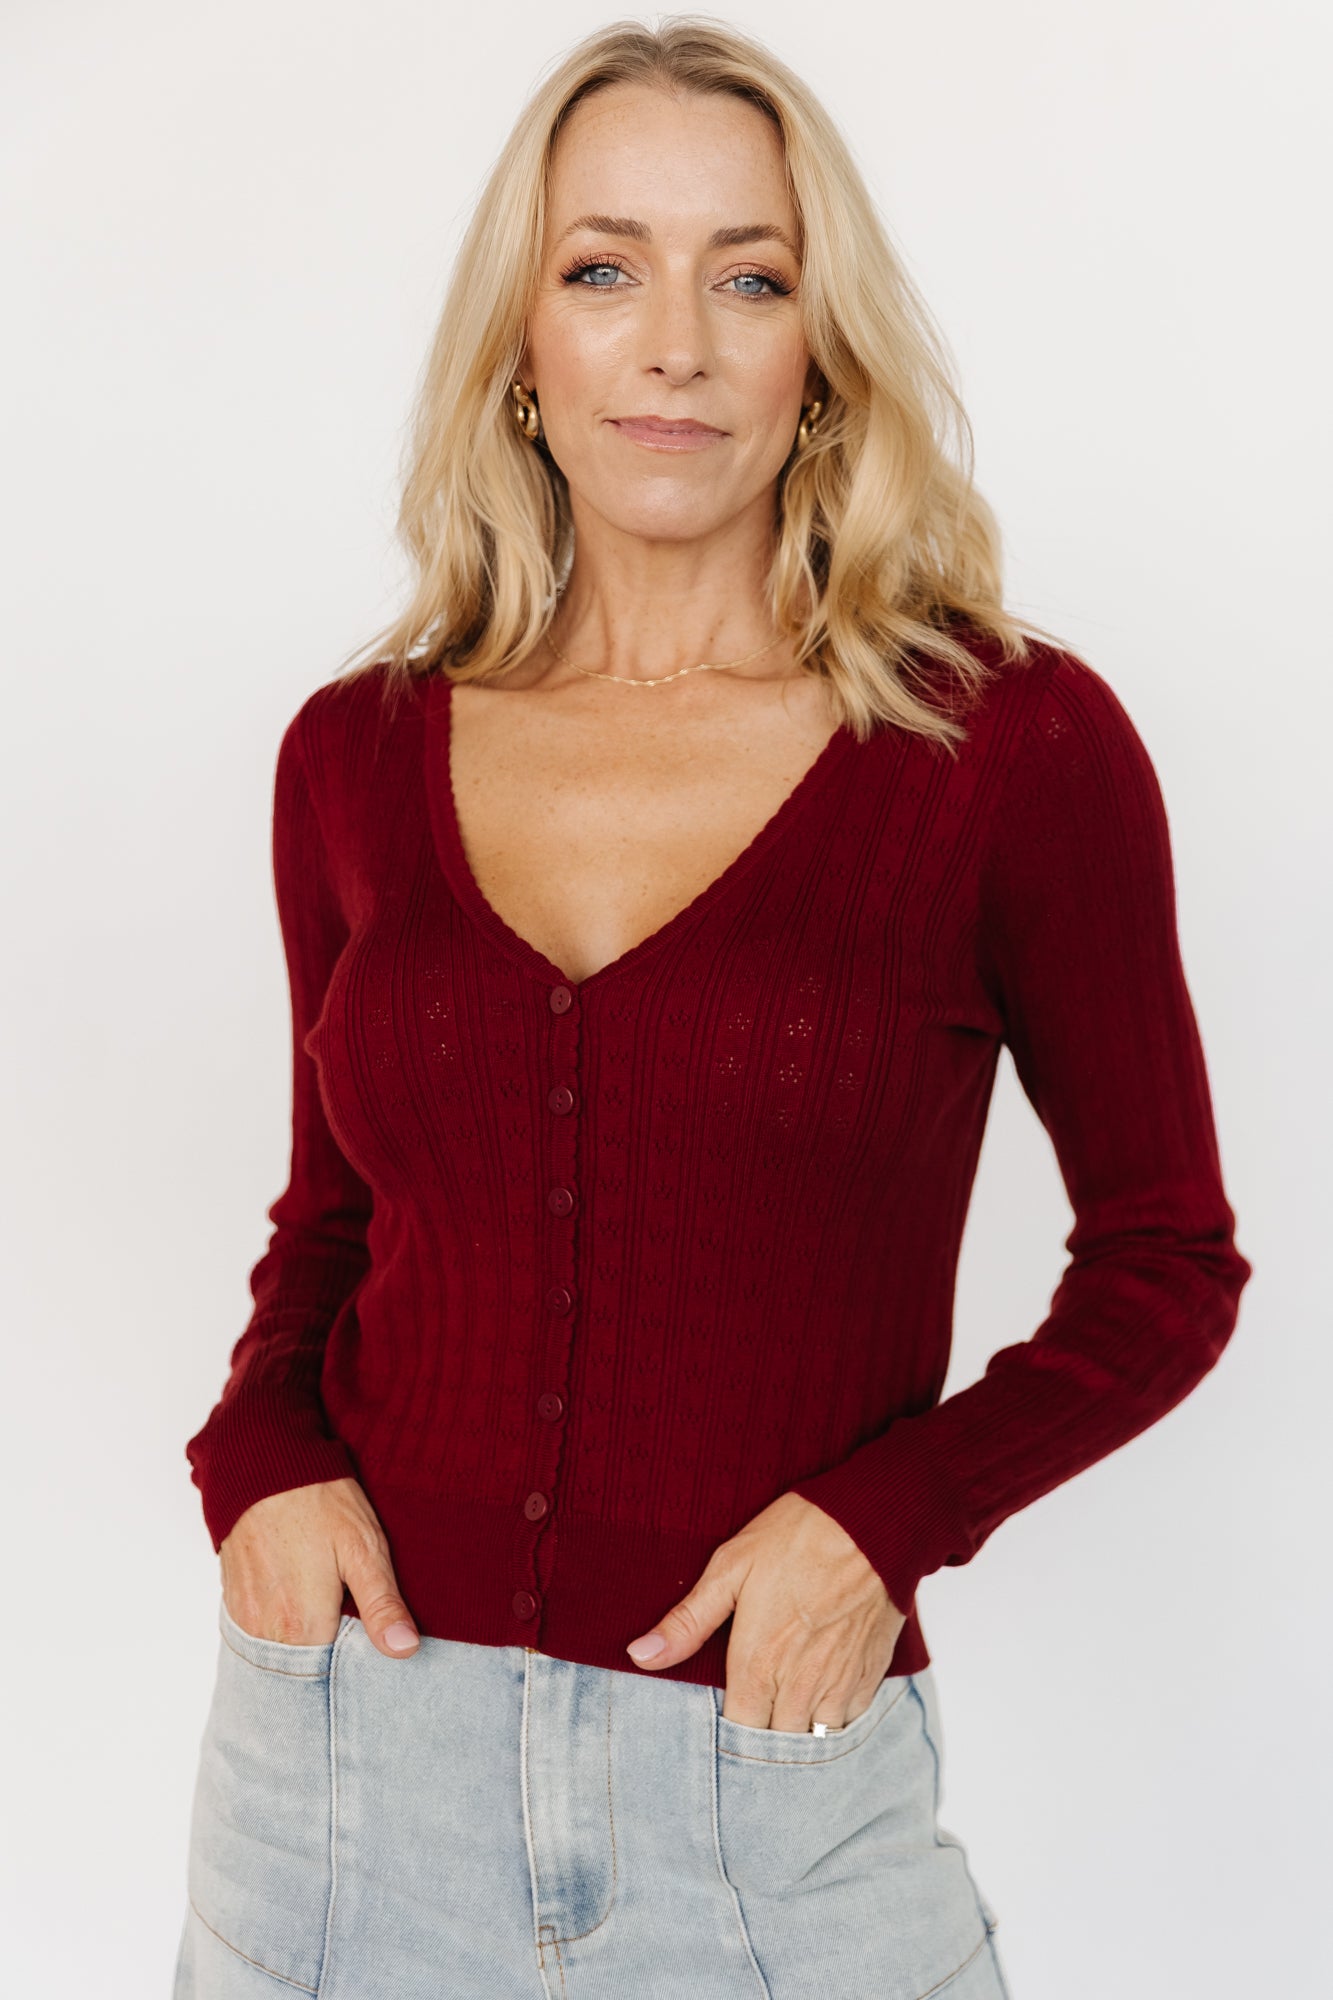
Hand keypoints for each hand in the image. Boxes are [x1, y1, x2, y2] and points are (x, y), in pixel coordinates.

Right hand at [219, 1476, 419, 1658]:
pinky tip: (301, 1608)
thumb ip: (382, 1605)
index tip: (369, 1659)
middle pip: (300, 1672)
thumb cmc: (318, 1501)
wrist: (262, 1461)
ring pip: (278, 1654)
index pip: (328, 1680)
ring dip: (302, 1647)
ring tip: (329, 1621)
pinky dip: (280, 1631)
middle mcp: (265, 1630)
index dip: (351, 1674)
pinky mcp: (233, 1599)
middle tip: (351, 1634)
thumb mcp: (363, 1547)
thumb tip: (404, 1650)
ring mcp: (244, 1616)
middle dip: (326, 1667)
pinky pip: (258, 1633)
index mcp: (303, 1626)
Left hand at [624, 1492, 906, 1730]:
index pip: (735, 1734)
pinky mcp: (869, 1676)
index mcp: (758, 1666)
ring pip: (813, 1738)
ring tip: (783, 1703)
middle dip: (760, 1734)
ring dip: (797, 1729)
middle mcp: (798, 1688)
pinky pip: (847, 1720)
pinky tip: (819, 1689)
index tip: (721, 1712)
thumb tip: (640, 1655)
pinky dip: (831, 1714)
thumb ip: (688, 1621)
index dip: (725, 1732)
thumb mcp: (731, 1567)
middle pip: (774, 1745)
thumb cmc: (798, 1537)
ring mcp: (838, 1685)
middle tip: (751, 1707)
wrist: (873, 1524)